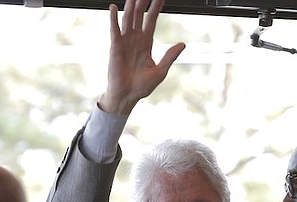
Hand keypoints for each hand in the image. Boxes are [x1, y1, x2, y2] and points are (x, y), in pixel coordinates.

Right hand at [99, 0, 185, 114]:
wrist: (127, 96)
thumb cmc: (142, 86)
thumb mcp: (160, 71)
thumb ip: (170, 56)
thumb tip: (182, 44)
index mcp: (145, 44)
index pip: (151, 20)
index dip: (155, 8)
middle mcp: (134, 40)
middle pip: (139, 16)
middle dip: (143, 2)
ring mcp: (124, 42)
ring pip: (128, 19)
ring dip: (131, 6)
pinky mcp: (115, 47)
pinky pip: (114, 30)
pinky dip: (113, 19)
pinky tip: (114, 7)